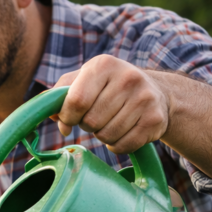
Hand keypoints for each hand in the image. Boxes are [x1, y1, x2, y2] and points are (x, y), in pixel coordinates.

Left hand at [51, 55, 172, 155]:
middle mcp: (128, 77)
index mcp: (104, 65)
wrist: (156, 92)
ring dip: (102, 136)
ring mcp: (144, 98)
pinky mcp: (155, 119)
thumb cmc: (108, 87)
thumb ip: (61, 95)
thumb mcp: (84, 80)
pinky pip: (123, 146)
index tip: (71, 117)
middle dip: (87, 126)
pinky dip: (117, 145)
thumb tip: (55, 117)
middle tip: (96, 117)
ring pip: (106, 136)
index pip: (76, 101)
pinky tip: (124, 131)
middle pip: (90, 122)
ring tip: (111, 122)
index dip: (68, 116)